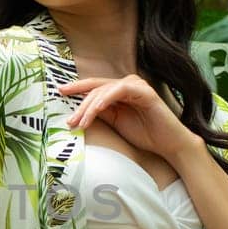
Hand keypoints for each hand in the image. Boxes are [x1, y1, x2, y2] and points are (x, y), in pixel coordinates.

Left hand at [60, 73, 200, 159]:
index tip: (60, 91)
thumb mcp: (115, 122)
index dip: (76, 88)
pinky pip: (120, 91)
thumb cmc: (144, 134)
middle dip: (80, 105)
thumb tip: (78, 112)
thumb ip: (100, 113)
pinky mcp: (145, 92)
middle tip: (70, 121)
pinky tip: (96, 110)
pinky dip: (106, 99)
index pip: (94, 86)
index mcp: (119, 91)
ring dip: (90, 106)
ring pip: (105, 90)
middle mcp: (127, 84)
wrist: (168, 144)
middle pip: (96, 89)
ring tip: (80, 121)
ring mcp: (136, 86)